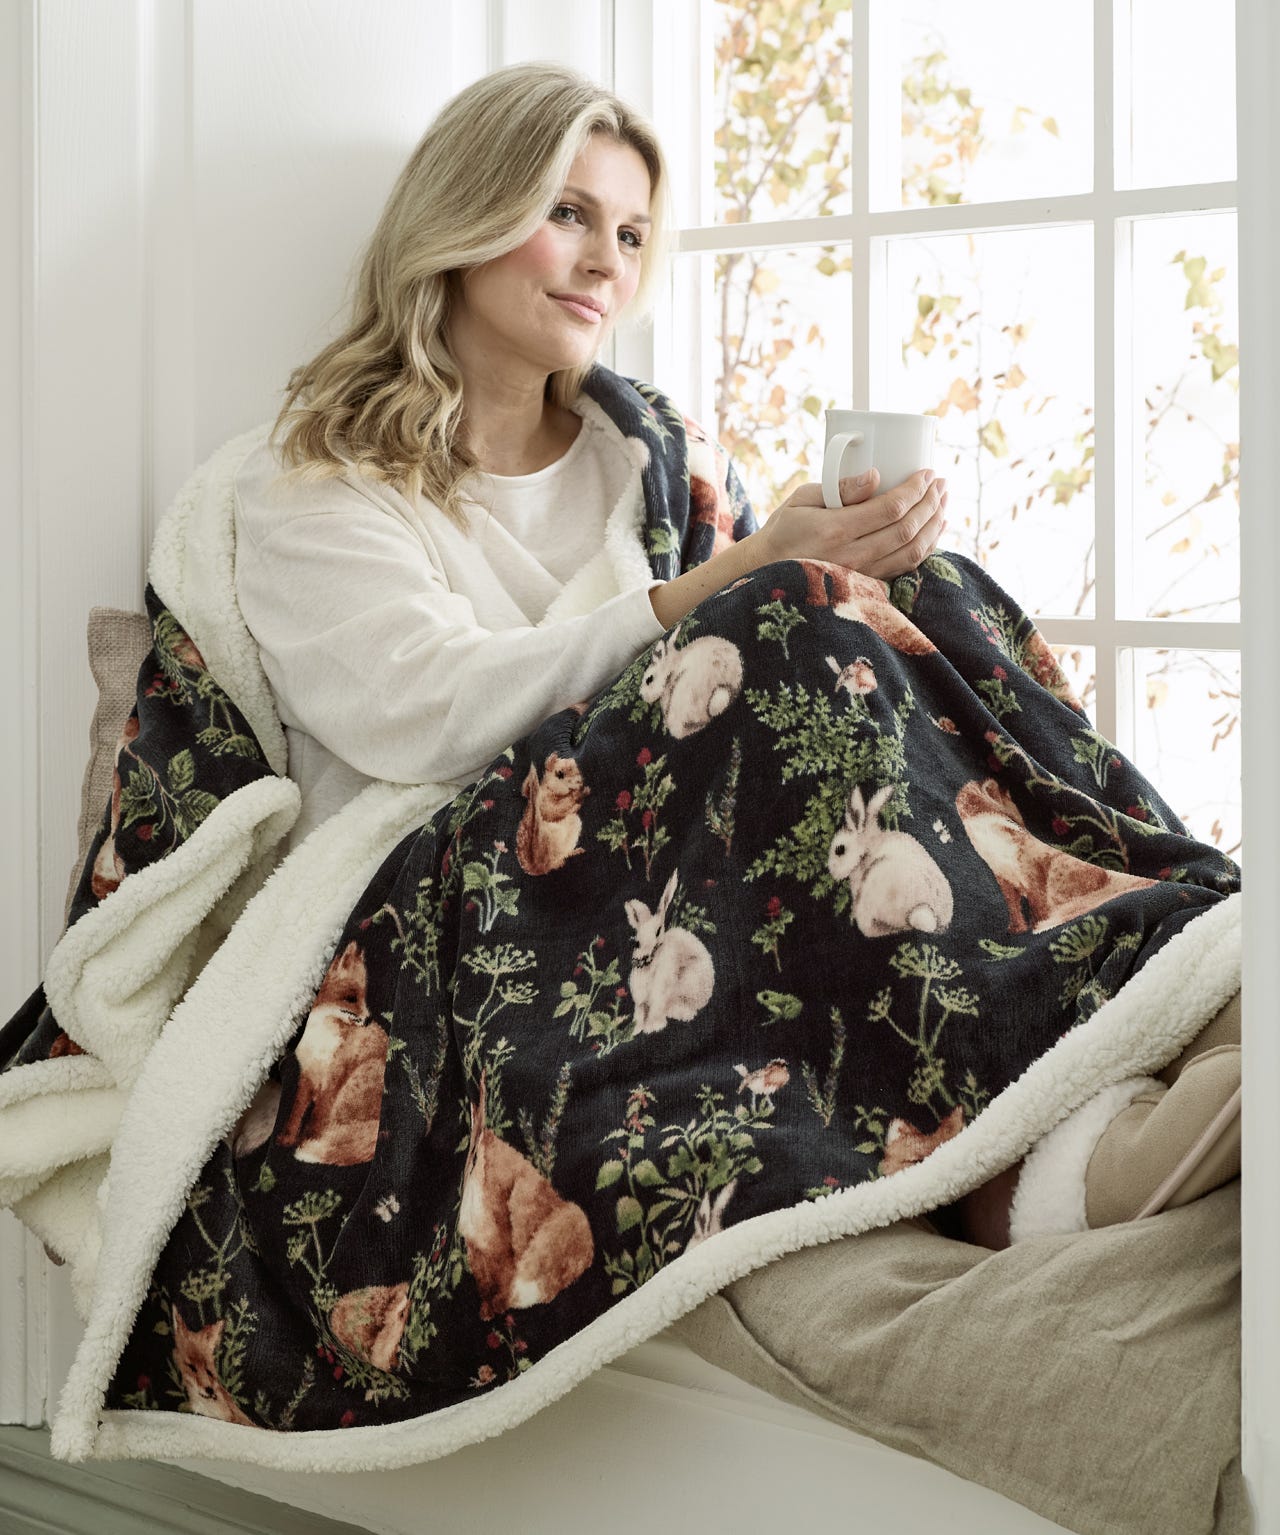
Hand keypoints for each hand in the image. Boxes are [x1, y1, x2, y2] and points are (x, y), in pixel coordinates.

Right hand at [755, 466, 947, 580]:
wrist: (766, 569)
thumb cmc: (784, 528)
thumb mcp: (802, 499)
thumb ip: (840, 488)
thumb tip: (876, 475)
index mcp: (834, 530)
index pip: (890, 508)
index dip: (915, 489)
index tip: (928, 473)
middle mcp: (851, 556)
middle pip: (906, 530)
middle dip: (931, 503)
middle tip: (941, 483)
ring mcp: (860, 575)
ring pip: (911, 552)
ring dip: (934, 526)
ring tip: (943, 503)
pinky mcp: (865, 585)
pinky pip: (904, 567)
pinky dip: (926, 547)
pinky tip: (934, 530)